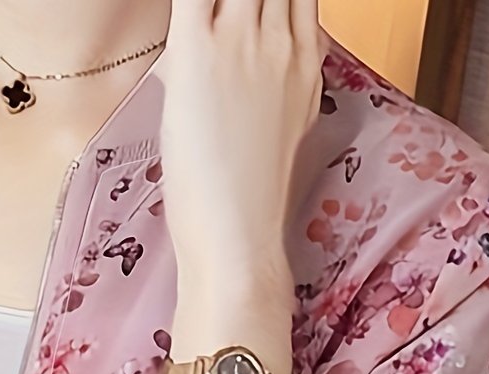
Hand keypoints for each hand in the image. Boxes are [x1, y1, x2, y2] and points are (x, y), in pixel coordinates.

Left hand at [159, 0, 323, 309]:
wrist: (238, 236)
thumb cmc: (246, 201)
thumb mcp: (282, 132)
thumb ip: (277, 87)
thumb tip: (254, 73)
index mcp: (304, 60)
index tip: (254, 6)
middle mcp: (281, 41)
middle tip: (222, 14)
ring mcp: (244, 42)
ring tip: (205, 16)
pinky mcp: (201, 52)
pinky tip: (185, 9)